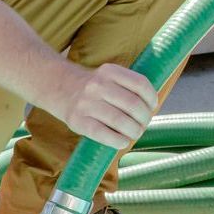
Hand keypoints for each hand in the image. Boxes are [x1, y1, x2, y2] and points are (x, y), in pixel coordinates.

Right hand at [42, 61, 158, 150]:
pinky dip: (118, 140)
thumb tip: (152, 109)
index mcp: (110, 71)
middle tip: (144, 124)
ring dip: (134, 131)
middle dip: (144, 118)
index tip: (153, 107)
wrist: (61, 90)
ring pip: (120, 121)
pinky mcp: (77, 121)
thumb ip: (129, 87)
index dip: (151, 98)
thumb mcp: (110, 77)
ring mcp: (86, 103)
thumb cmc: (96, 88)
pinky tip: (123, 142)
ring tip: (136, 133)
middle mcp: (98, 85)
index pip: (140, 84)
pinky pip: (102, 134)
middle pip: (132, 104)